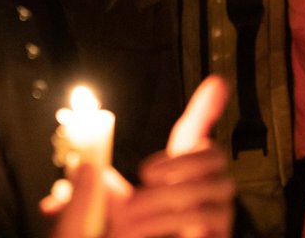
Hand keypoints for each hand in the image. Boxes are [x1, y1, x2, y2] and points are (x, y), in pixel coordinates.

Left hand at [44, 77, 234, 237]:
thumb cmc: (121, 237)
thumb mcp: (102, 212)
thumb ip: (94, 189)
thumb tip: (85, 166)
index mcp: (174, 174)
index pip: (193, 135)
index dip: (206, 109)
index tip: (215, 82)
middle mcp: (202, 188)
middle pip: (214, 154)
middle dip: (184, 159)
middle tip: (146, 173)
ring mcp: (216, 212)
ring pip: (209, 186)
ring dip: (165, 197)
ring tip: (131, 214)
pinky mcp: (219, 234)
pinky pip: (206, 217)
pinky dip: (171, 220)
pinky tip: (147, 229)